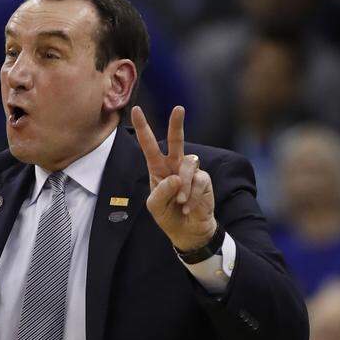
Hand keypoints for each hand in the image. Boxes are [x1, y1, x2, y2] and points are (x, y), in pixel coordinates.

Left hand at [131, 105, 216, 252]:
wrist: (187, 231)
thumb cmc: (168, 215)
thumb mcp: (155, 206)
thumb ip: (161, 192)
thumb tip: (175, 178)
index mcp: (158, 168)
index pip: (149, 145)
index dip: (143, 128)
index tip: (136, 109)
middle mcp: (175, 165)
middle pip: (177, 140)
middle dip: (177, 124)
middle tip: (178, 108)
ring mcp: (191, 171)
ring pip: (188, 164)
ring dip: (183, 186)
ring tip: (180, 202)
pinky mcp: (204, 179)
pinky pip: (198, 181)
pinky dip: (191, 196)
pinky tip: (188, 207)